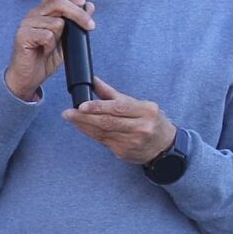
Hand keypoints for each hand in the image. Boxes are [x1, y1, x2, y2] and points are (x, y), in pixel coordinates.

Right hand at [6, 0, 91, 101]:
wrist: (29, 77)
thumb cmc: (45, 57)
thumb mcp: (67, 38)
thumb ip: (76, 22)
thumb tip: (89, 6)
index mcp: (43, 11)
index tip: (83, 2)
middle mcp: (34, 14)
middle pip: (60, 3)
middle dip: (79, 14)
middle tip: (90, 26)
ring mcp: (26, 24)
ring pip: (56, 22)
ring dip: (60, 37)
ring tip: (52, 47)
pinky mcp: (22, 35)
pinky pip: (47, 35)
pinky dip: (50, 46)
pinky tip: (44, 51)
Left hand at [64, 77, 178, 164]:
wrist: (164, 146)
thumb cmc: (149, 120)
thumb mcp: (137, 104)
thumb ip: (113, 94)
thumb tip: (94, 80)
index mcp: (146, 111)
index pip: (118, 108)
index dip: (98, 107)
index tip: (81, 105)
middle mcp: (141, 127)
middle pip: (108, 122)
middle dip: (85, 118)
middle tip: (68, 113)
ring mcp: (133, 142)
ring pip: (103, 133)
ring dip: (84, 125)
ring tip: (71, 118)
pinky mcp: (125, 152)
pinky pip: (103, 141)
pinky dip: (90, 133)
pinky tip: (81, 127)